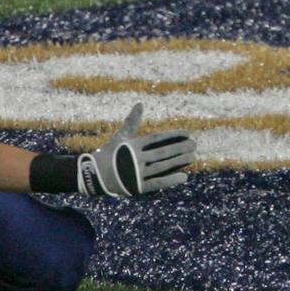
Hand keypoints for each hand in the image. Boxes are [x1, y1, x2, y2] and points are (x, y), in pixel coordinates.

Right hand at [77, 103, 195, 196]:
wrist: (93, 174)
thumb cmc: (110, 153)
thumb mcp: (121, 136)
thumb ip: (133, 120)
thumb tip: (140, 103)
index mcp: (133, 145)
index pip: (158, 138)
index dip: (173, 135)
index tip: (188, 133)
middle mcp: (136, 158)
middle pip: (163, 152)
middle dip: (180, 148)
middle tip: (195, 144)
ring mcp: (137, 173)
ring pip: (163, 166)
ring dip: (179, 162)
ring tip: (193, 157)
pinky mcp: (137, 187)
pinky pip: (157, 183)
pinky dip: (171, 180)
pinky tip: (184, 176)